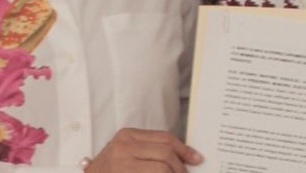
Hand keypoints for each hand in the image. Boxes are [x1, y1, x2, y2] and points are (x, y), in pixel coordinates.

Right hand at [86, 128, 202, 172]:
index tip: (195, 159)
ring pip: (163, 169)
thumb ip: (149, 150)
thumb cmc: (110, 170)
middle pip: (166, 154)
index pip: (165, 138)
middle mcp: (123, 147)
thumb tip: (183, 156)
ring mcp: (122, 164)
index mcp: (127, 136)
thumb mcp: (126, 152)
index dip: (184, 149)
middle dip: (181, 168)